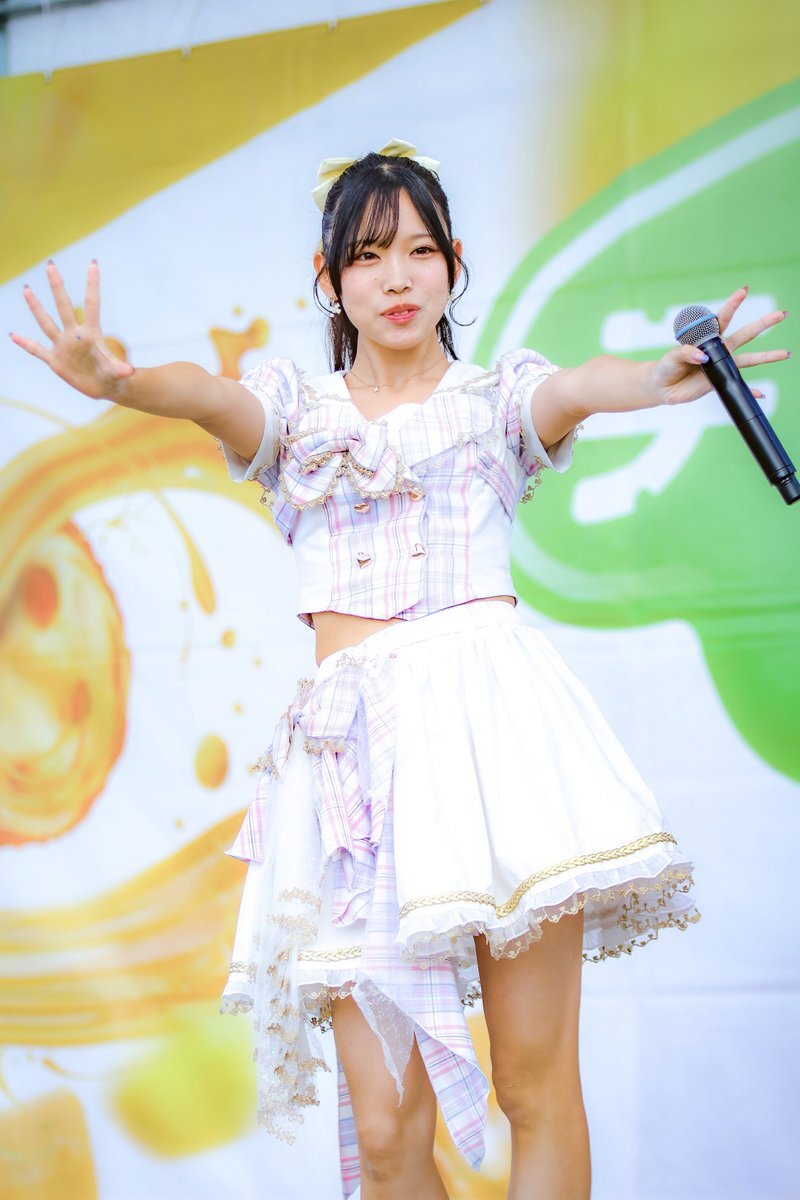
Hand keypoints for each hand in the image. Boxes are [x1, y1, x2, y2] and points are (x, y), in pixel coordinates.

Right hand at [10, 260, 133, 399]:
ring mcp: (63, 346)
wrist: (106, 387)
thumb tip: (129, 372)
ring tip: (27, 289)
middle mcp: (74, 336)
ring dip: (36, 307)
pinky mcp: (55, 361)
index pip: (91, 304)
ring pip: (46, 323)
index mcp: (91, 334)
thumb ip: (119, 369)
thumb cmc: (114, 376)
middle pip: (63, 306)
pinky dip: (25, 344)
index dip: (92, 285)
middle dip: (57, 286)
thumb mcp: (116, 373)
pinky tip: (13, 335)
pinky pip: (36, 350)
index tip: (93, 264)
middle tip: (50, 264)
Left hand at [648, 286, 789, 406]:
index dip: (733, 304)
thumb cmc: (666, 367)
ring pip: (749, 360)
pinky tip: (761, 394)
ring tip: (786, 353)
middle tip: (781, 314)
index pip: (722, 318)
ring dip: (768, 357)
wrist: (662, 387)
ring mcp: (721, 365)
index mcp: (707, 338)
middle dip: (764, 324)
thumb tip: (704, 357)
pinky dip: (750, 391)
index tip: (744, 290)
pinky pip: (738, 386)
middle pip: (746, 334)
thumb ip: (687, 352)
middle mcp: (719, 349)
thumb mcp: (672, 357)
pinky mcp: (720, 382)